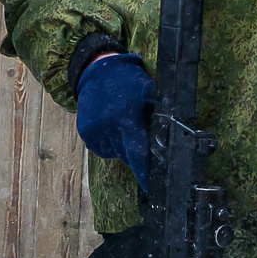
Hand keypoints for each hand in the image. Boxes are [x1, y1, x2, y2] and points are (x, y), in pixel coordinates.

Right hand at [75, 53, 153, 184]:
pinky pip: (102, 149)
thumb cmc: (129, 82)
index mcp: (126, 120)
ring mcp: (95, 132)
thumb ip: (157, 118)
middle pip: (127, 156)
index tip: (149, 187)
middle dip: (136, 152)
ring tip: (123, 125)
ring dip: (122, 147)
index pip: (137, 154)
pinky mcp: (86, 133)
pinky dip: (110, 144)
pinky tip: (111, 127)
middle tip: (138, 134)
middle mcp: (108, 129)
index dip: (144, 172)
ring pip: (115, 154)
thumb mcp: (149, 94)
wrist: (97, 71)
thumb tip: (170, 140)